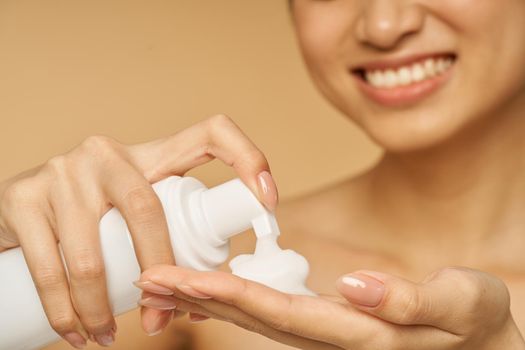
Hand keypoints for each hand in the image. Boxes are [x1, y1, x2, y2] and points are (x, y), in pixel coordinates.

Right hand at [0, 115, 277, 347]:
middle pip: (150, 211)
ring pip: (94, 255)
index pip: (210, 133)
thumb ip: (167, 231)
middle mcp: (108, 154)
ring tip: (108, 338)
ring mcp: (63, 171)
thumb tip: (202, 291)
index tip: (268, 201)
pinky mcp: (23, 197)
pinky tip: (77, 333)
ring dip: (104, 309)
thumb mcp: (133, 208)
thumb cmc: (94, 215)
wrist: (19, 208)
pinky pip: (51, 268)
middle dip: (160, 274)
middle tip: (159, 320)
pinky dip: (66, 313)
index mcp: (149, 155)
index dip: (247, 157)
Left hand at [136, 265, 524, 349]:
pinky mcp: (328, 324)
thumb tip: (355, 285)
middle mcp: (331, 339)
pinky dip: (235, 299)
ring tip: (163, 281)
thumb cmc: (478, 323)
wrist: (483, 343)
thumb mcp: (463, 304)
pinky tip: (211, 287)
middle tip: (149, 278)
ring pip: (256, 317)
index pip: (282, 312)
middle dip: (199, 298)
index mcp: (357, 332)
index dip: (231, 295)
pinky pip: (272, 312)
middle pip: (254, 318)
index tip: (185, 280)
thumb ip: (413, 300)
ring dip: (207, 298)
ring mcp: (326, 334)